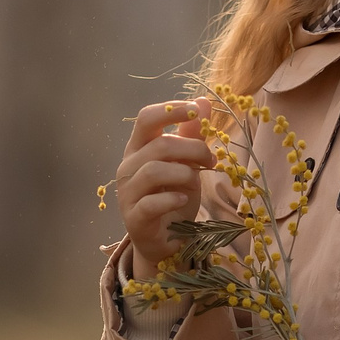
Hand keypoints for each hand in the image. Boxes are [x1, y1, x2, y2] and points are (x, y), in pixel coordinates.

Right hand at [110, 99, 216, 272]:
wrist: (166, 239)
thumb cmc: (174, 196)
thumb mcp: (187, 163)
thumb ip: (191, 135)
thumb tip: (202, 101)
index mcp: (138, 148)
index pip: (146, 118)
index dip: (171, 110)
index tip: (197, 111)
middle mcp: (128, 166)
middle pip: (158, 145)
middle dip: (193, 149)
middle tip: (211, 160)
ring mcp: (127, 193)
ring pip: (154, 171)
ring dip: (185, 173)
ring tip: (197, 181)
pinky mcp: (134, 218)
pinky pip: (151, 203)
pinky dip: (172, 199)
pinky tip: (183, 200)